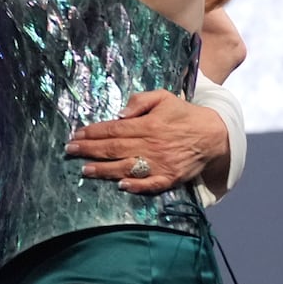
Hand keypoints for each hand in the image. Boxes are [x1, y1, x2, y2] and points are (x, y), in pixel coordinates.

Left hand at [65, 90, 230, 195]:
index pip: (114, 129)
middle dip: (89, 150)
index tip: (76, 135)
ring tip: (84, 170)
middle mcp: (151, 145)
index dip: (93, 133)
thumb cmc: (183, 114)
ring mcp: (160, 164)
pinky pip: (150, 185)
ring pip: (126, 168)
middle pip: (114, 149)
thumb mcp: (163, 97)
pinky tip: (119, 186)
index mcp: (148, 124)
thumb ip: (140, 101)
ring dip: (103, 170)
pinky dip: (135, 187)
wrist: (213, 134)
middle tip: (70, 150)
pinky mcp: (169, 178)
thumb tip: (118, 114)